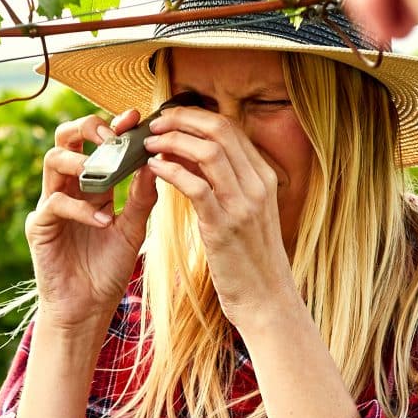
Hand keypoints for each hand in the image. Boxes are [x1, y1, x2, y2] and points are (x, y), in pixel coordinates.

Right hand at [25, 110, 156, 337]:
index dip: (112, 125)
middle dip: (87, 128)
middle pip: (64, 138)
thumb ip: (142, 198)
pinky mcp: (40, 227)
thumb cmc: (108, 270)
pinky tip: (104, 220)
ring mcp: (50, 205)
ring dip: (80, 162)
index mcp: (92, 186)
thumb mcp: (134, 230)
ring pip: (53, 161)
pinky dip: (82, 208)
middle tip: (111, 136)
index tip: (135, 117)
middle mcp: (68, 189)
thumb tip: (154, 162)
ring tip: (103, 174)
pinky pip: (55, 203)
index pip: (95, 143)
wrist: (88, 310)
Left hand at [143, 107, 297, 328]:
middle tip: (155, 123)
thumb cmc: (251, 259)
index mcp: (264, 178)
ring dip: (173, 141)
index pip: (231, 128)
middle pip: (220, 130)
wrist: (267, 300)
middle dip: (182, 120)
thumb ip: (227, 183)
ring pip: (207, 151)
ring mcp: (243, 205)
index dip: (196, 116)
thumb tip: (191, 156)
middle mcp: (258, 185)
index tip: (171, 118)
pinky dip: (170, 171)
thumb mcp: (247, 213)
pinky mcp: (224, 227)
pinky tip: (153, 169)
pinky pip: (195, 186)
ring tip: (149, 144)